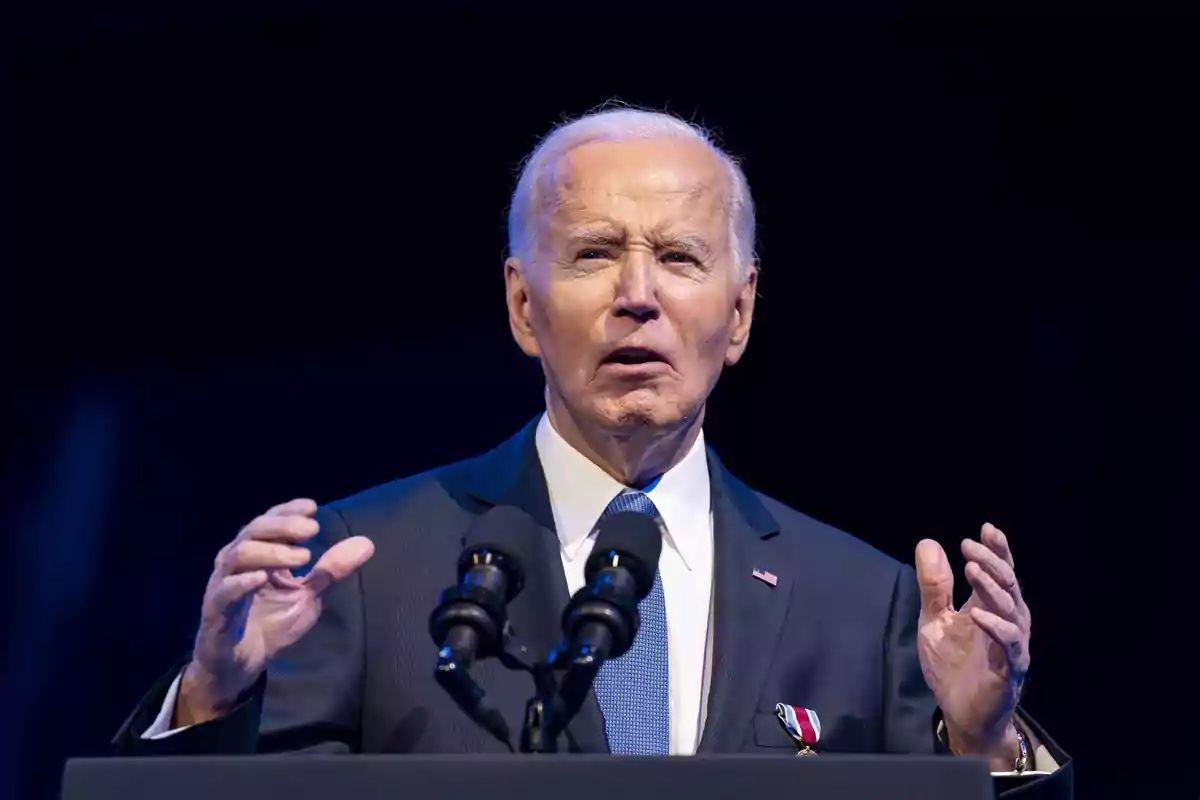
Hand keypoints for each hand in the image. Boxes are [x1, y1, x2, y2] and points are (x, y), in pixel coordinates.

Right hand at [178, 498, 374, 725]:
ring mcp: (222, 586)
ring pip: (237, 556)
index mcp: (257, 555)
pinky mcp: (215, 613)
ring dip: (271, 551)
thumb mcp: (309, 596)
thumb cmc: (271, 625)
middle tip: (312, 529)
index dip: (287, 511)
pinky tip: (262, 578)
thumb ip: (331, 571)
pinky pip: (224, 592)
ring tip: (302, 556)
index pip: (268, 522)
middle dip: (283, 526)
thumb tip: (367, 544)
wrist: (242, 666)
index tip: (312, 507)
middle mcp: (236, 564)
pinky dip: (241, 583)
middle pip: (252, 531)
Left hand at [914, 523, 1029, 764]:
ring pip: (1012, 610)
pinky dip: (995, 627)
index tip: (986, 529)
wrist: (961, 713)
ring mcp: (1012, 645)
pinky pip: (1009, 644)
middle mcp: (1008, 621)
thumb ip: (934, 586)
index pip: (999, 572)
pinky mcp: (1010, 669)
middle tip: (970, 546)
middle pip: (1008, 584)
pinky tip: (977, 615)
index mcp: (991, 607)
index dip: (997, 550)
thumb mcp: (934, 620)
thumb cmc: (953, 666)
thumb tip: (929, 544)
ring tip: (971, 571)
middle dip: (992, 562)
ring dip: (993, 588)